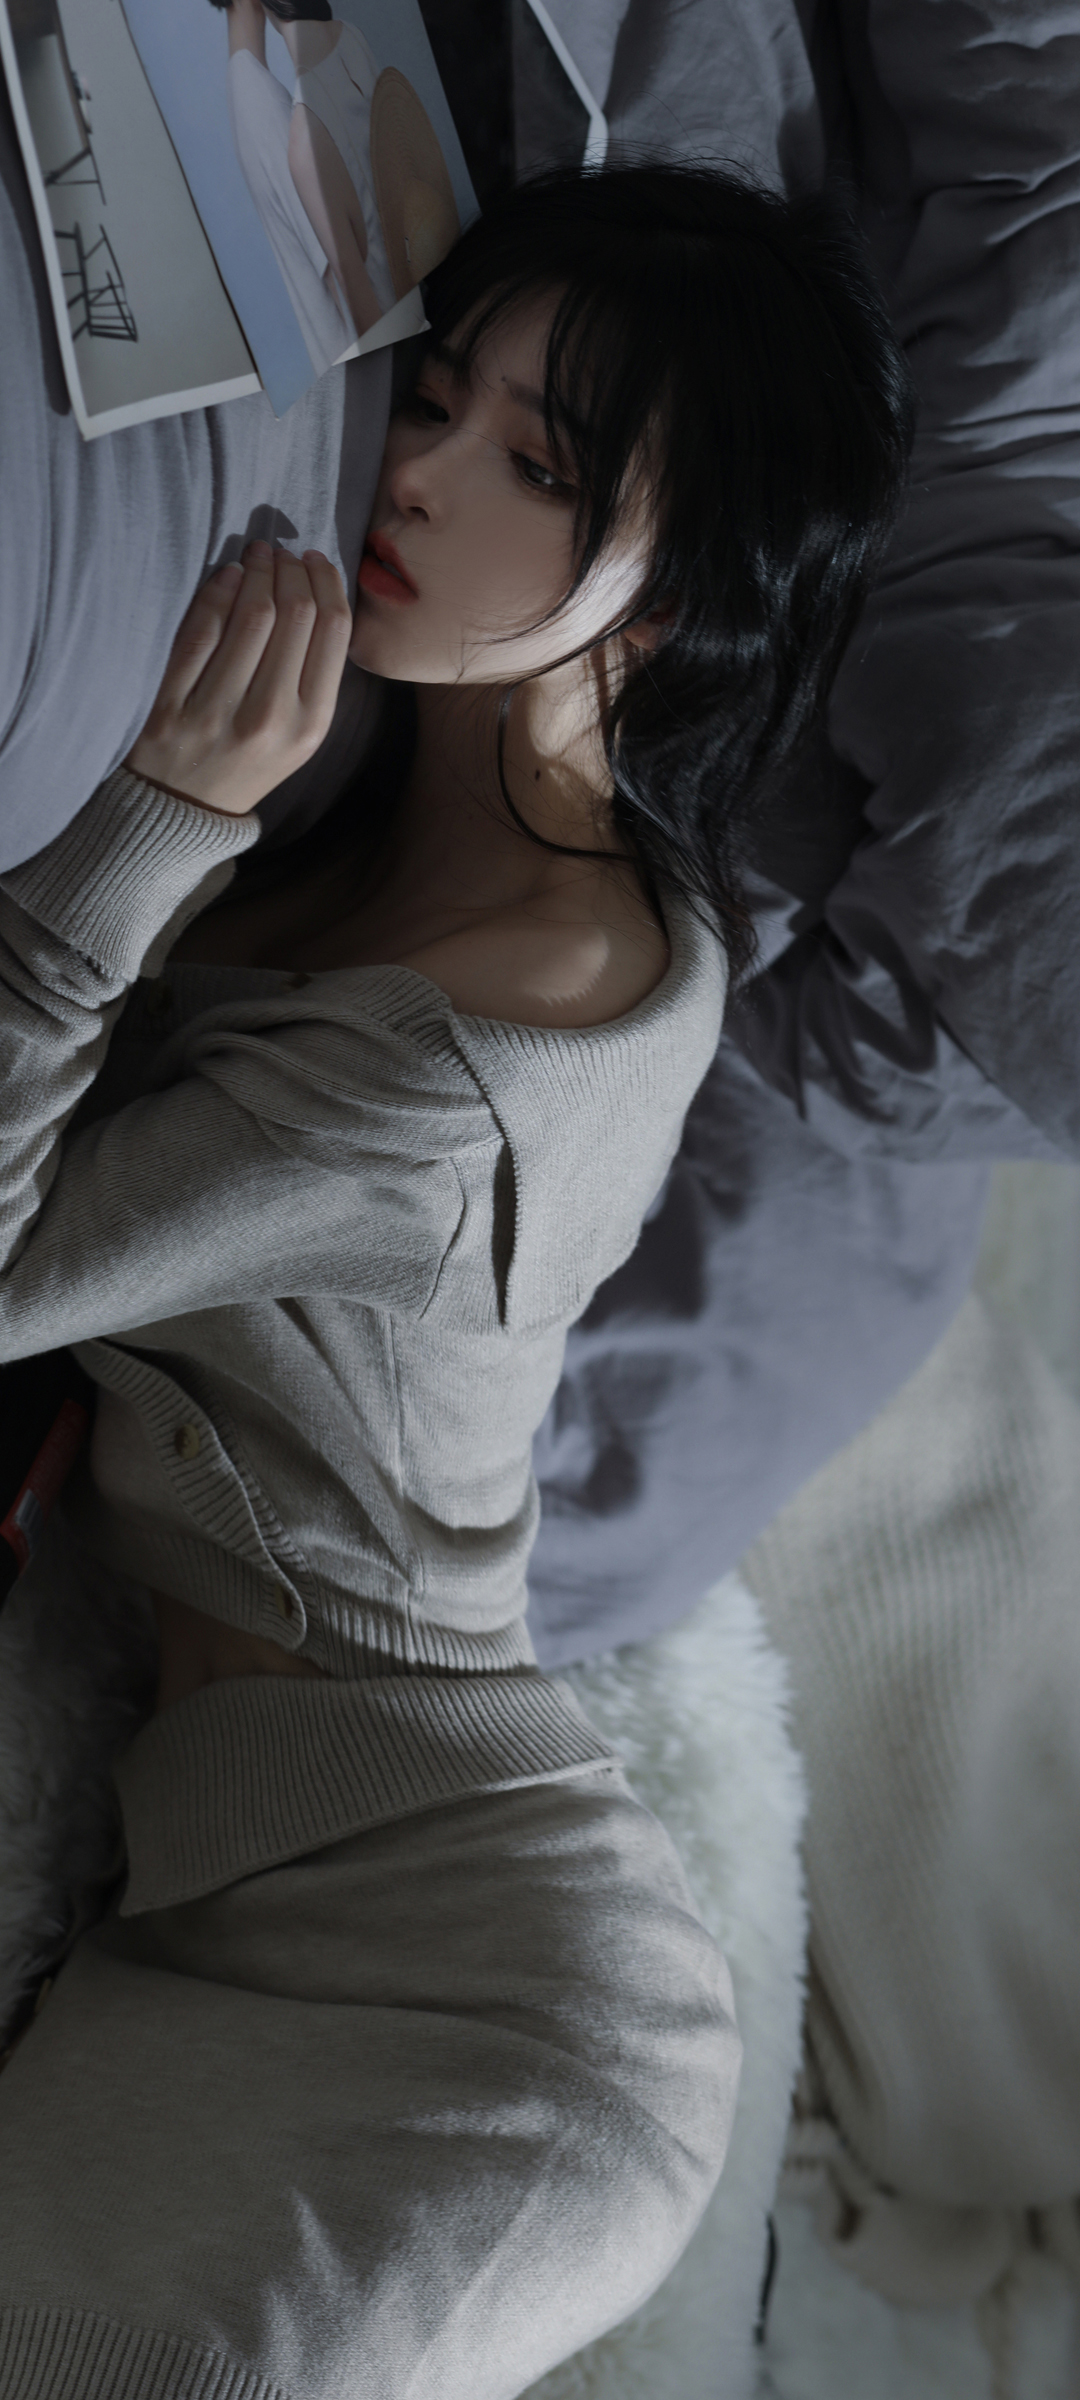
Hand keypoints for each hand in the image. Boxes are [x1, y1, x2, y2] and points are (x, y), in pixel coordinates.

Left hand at [125, 541, 352, 815]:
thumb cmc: (248, 763)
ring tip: (258, 555)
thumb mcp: (299, 736)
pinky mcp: (175, 705)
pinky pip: (201, 632)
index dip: (326, 582)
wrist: (185, 812)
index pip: (332, 630)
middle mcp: (271, 718)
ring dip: (257, 571)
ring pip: (251, 616)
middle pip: (294, 615)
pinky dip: (216, 593)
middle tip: (283, 553)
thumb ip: (313, 677)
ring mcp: (220, 712)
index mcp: (311, 725)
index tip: (315, 560)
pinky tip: (226, 575)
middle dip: (291, 569)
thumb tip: (317, 594)